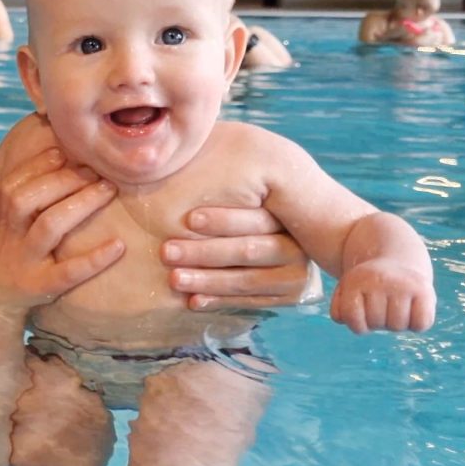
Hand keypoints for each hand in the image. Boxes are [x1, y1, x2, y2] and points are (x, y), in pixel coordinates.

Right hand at [0, 148, 123, 310]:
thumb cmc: (14, 252)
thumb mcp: (13, 224)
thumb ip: (31, 196)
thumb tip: (64, 156)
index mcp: (6, 218)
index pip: (14, 184)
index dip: (38, 165)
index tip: (65, 152)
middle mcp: (12, 236)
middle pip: (27, 200)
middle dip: (62, 180)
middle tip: (97, 171)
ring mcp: (26, 262)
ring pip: (48, 228)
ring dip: (78, 204)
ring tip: (108, 190)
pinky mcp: (42, 288)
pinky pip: (68, 272)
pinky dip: (94, 259)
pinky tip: (118, 246)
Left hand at [162, 206, 319, 310]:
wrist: (289, 251)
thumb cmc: (251, 215)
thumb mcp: (252, 196)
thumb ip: (232, 191)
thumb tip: (189, 163)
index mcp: (288, 216)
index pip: (257, 220)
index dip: (223, 220)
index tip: (189, 220)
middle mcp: (296, 246)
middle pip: (247, 251)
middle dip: (204, 252)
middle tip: (168, 251)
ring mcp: (295, 276)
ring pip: (245, 281)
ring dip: (206, 280)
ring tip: (174, 278)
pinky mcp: (289, 298)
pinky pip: (249, 302)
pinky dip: (218, 301)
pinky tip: (193, 301)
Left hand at [330, 259, 434, 333]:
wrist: (397, 257)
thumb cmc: (368, 283)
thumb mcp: (348, 289)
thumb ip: (340, 307)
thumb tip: (342, 318)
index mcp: (356, 281)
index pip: (353, 320)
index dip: (358, 324)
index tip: (363, 313)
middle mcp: (379, 281)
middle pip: (376, 323)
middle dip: (378, 322)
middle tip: (382, 306)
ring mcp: (403, 285)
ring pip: (397, 326)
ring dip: (396, 323)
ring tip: (396, 307)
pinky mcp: (425, 291)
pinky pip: (422, 324)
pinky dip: (418, 324)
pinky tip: (414, 311)